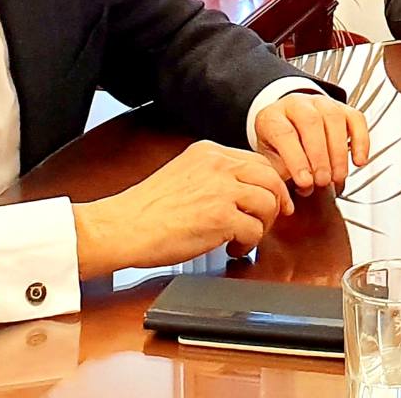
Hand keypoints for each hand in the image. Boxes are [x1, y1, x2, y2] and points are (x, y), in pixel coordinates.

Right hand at [71, 140, 292, 276]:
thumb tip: (246, 189)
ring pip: (269, 203)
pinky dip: (248, 245)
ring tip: (242, 238)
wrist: (125, 226)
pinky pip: (254, 231)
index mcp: (210, 152)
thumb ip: (214, 175)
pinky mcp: (220, 218)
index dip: (270, 184)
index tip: (271, 201)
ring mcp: (221, 190)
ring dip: (261, 226)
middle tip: (266, 222)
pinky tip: (231, 249)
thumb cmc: (148, 208)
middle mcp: (219, 166)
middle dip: (276, 204)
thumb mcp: (185, 174)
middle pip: (272, 179)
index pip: (258, 161)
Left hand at [254, 91, 370, 195]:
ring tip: (338, 177)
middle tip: (323, 181)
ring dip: (338, 152)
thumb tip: (304, 188)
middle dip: (319, 156)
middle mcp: (296, 104)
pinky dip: (361, 141)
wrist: (287, 127)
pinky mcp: (342, 107)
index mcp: (272, 117)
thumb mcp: (270, 161)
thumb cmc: (278, 148)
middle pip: (310, 122)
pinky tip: (358, 161)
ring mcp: (320, 103)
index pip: (283, 133)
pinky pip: (356, 119)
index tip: (305, 183)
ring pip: (334, 118)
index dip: (296, 160)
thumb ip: (283, 174)